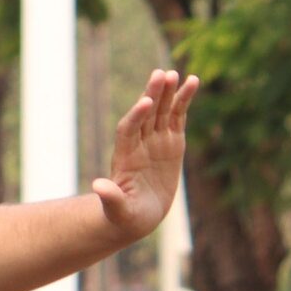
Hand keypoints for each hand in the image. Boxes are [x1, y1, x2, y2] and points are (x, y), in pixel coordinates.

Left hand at [93, 68, 199, 241]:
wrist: (137, 216)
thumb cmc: (125, 216)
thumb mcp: (118, 211)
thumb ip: (110, 198)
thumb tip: (98, 186)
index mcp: (125, 157)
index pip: (128, 131)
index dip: (135, 116)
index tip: (145, 102)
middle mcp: (139, 144)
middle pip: (145, 114)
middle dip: (152, 95)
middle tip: (161, 74)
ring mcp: (155, 141)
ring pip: (161, 111)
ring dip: (168, 93)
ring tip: (176, 73)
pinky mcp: (171, 142)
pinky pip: (178, 116)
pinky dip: (184, 100)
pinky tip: (192, 82)